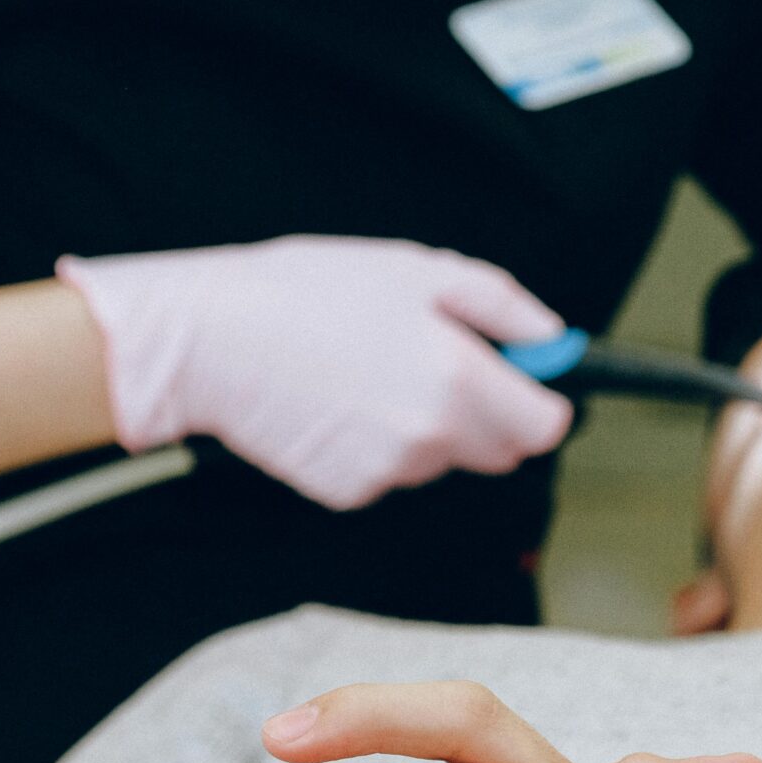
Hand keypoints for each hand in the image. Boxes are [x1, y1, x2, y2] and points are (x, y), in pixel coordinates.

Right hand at [55, 235, 573, 509]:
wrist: (209, 341)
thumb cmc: (306, 293)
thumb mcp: (415, 270)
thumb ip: (499, 306)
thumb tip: (552, 337)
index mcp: (459, 378)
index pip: (545, 426)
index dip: (538, 400)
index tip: (521, 380)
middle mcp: (432, 436)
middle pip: (498, 450)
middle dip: (482, 413)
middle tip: (427, 360)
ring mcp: (389, 471)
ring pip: (438, 459)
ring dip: (422, 425)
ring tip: (362, 369)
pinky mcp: (347, 492)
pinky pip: (387, 472)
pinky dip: (372, 445)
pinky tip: (335, 403)